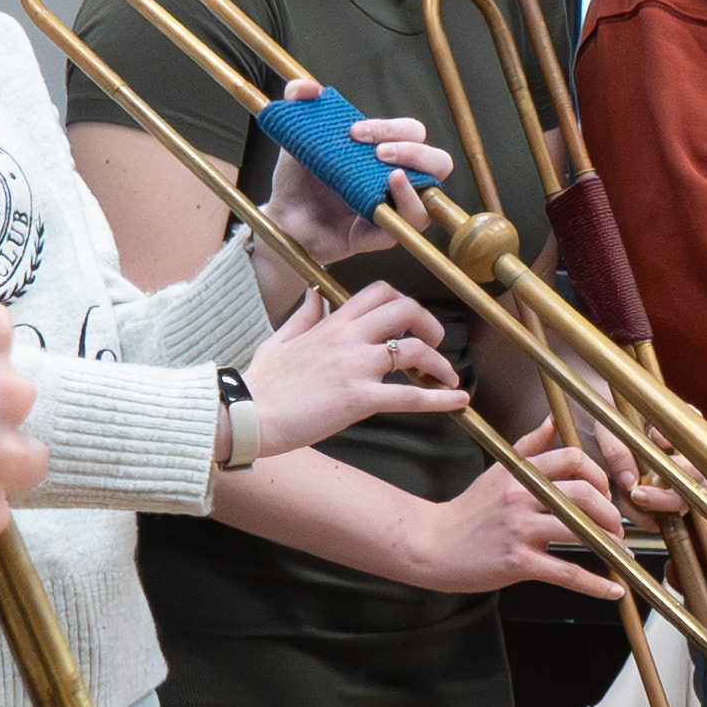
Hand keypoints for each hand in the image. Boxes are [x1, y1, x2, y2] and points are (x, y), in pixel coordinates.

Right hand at [246, 277, 470, 459]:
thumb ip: (302, 316)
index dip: (402, 302)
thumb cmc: (260, 384)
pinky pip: (410, 396)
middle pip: (404, 310)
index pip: (378, 293)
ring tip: (448, 377)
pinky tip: (458, 402)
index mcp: (330, 324)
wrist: (247, 413)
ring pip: (414, 349)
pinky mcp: (358, 398)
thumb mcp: (278, 340)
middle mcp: (348, 338)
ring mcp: (355, 366)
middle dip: (428, 323)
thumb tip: (314, 295)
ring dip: (439, 362)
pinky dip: (440, 399)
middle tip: (435, 343)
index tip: (407, 321)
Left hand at [263, 109, 448, 263]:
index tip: (355, 132)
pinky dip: (403, 209)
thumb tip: (306, 88)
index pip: (412, 134)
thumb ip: (298, 102)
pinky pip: (404, 227)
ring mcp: (390, 209)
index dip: (390, 128)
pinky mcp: (378, 237)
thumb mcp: (298, 135)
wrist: (280, 216)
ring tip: (390, 172)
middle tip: (380, 152)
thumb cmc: (298, 178)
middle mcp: (395, 181)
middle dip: (414, 151)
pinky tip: (385, 196)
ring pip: (430, 198)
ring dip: (414, 182)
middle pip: (437, 162)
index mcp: (385, 154)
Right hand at [401, 450, 625, 604]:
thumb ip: (529, 447)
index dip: (598, 475)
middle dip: (610, 511)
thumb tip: (553, 421)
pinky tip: (613, 588)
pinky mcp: (518, 561)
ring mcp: (520, 529)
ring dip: (610, 543)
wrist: (431, 545)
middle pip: (584, 493)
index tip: (605, 493)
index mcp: (520, 472)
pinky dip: (595, 583)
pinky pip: (566, 572)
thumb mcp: (497, 471)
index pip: (572, 458)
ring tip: (621, 552)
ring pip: (579, 530)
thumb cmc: (468, 511)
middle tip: (617, 525)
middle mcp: (521, 496)